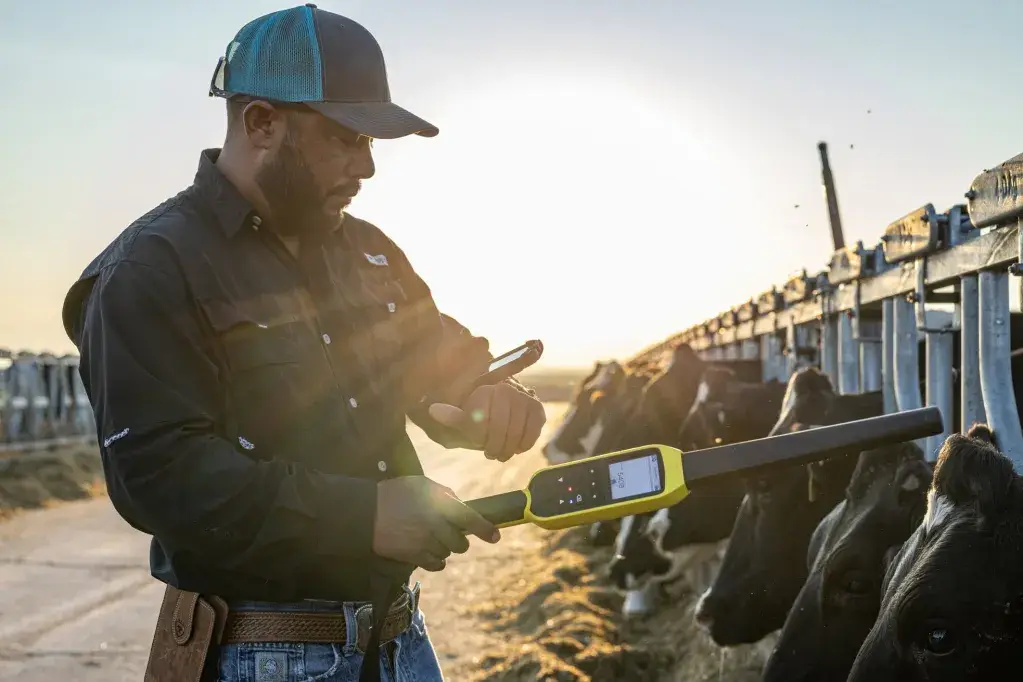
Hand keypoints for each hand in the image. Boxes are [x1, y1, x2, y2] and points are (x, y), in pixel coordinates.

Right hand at [373, 476, 499, 570]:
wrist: (367, 513)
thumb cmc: (395, 494)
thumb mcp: (421, 484)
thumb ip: (444, 493)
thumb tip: (460, 504)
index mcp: (439, 505)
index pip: (469, 519)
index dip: (485, 529)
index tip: (495, 536)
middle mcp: (435, 526)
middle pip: (461, 543)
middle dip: (459, 539)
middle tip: (448, 532)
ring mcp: (425, 543)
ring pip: (448, 554)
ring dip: (445, 548)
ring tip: (430, 538)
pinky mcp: (414, 557)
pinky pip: (437, 564)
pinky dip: (436, 560)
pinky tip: (428, 551)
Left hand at [427, 382, 545, 460]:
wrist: (502, 412)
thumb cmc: (480, 417)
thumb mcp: (464, 419)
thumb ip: (451, 416)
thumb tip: (433, 410)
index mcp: (484, 390)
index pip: (480, 421)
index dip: (478, 437)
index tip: (477, 440)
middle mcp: (506, 389)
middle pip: (499, 429)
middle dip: (493, 445)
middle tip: (490, 453)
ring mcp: (524, 398)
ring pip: (515, 433)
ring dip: (507, 448)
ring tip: (501, 452)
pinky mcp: (537, 409)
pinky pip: (531, 434)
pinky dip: (522, 445)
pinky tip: (515, 446)